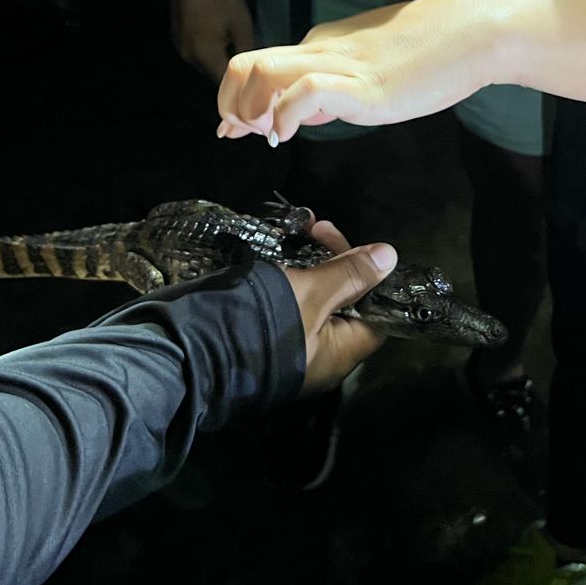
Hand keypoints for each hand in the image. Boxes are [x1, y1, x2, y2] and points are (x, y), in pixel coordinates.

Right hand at [171, 0, 255, 83]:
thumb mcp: (241, 24)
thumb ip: (246, 49)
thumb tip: (250, 64)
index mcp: (205, 56)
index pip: (223, 81)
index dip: (237, 82)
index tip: (248, 77)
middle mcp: (189, 56)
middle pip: (211, 74)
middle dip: (226, 70)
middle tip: (242, 59)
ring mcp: (180, 46)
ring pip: (202, 63)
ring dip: (216, 59)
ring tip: (230, 43)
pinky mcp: (176, 36)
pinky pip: (193, 51)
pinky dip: (205, 49)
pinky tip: (215, 34)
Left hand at [218, 0, 492, 144]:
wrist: (473, 33)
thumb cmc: (433, 50)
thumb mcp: (370, 69)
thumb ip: (334, 88)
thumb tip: (306, 114)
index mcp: (322, 43)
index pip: (260, 64)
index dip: (237, 98)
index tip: (234, 128)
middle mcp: (320, 48)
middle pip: (245, 64)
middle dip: (231, 105)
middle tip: (241, 135)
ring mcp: (339, 66)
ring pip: (263, 72)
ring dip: (251, 110)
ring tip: (267, 135)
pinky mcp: (362, 86)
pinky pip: (305, 92)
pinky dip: (285, 117)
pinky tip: (291, 136)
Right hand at [282, 218, 396, 392]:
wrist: (196, 352)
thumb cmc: (266, 323)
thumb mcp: (312, 292)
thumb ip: (351, 274)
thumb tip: (390, 256)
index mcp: (342, 352)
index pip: (377, 315)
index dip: (373, 280)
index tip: (357, 249)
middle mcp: (322, 356)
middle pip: (345, 303)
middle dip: (336, 262)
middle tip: (317, 228)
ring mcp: (293, 348)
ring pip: (315, 301)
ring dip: (311, 266)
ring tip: (298, 231)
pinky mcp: (267, 338)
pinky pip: (290, 306)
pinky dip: (289, 280)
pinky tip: (277, 255)